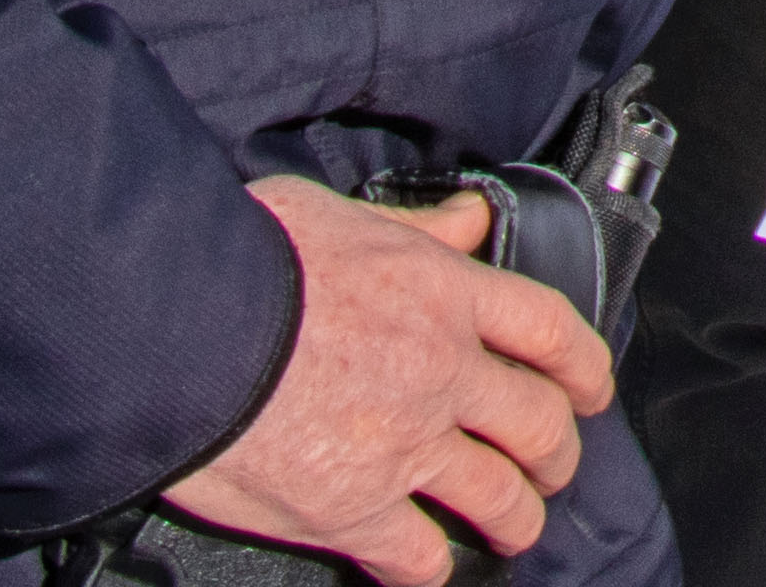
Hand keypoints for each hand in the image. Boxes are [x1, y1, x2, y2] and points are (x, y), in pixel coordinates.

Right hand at [167, 177, 612, 584]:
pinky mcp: (353, 511)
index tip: (592, 388)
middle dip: (557, 452)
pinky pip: (419, 559)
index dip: (585, 365)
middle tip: (552, 467)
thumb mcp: (338, 214)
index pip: (550, 329)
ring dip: (517, 517)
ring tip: (514, 526)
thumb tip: (470, 220)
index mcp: (443, 291)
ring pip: (499, 498)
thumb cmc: (242, 258)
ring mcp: (404, 446)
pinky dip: (431, 572)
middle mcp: (441, 371)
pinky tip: (428, 572)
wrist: (172, 328)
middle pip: (539, 423)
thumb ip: (415, 227)